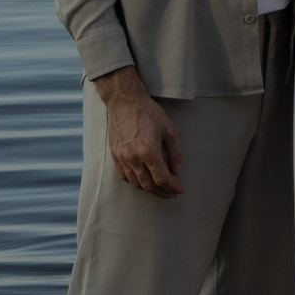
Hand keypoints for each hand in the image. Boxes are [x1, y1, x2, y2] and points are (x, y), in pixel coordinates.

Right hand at [96, 67, 180, 197]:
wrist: (124, 102)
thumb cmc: (148, 113)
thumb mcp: (169, 130)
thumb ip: (175, 152)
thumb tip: (176, 171)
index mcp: (149, 151)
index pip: (162, 179)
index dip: (172, 188)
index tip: (179, 189)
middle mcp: (133, 158)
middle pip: (149, 186)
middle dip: (163, 193)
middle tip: (172, 193)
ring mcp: (122, 158)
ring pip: (136, 184)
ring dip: (149, 189)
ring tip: (160, 188)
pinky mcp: (115, 156)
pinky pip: (125, 177)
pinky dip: (136, 182)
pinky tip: (144, 180)